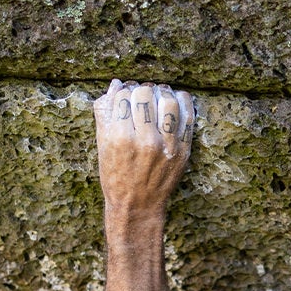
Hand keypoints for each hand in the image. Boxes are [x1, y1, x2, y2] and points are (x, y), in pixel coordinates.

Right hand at [94, 79, 193, 217]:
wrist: (138, 205)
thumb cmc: (115, 175)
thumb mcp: (102, 146)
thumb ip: (105, 114)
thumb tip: (115, 85)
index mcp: (120, 138)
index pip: (123, 95)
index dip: (123, 90)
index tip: (124, 94)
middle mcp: (145, 140)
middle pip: (145, 94)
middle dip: (140, 90)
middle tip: (140, 95)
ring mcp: (167, 145)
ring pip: (168, 100)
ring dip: (161, 92)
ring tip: (157, 94)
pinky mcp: (183, 150)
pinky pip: (188, 115)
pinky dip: (182, 101)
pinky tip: (174, 99)